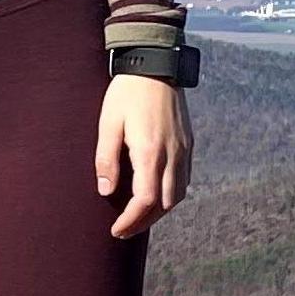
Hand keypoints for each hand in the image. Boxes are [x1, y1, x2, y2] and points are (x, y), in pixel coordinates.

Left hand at [95, 74, 191, 240]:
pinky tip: (155, 193)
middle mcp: (173, 154)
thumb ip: (106, 159)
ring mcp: (184, 149)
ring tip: (138, 215)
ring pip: (179, 194)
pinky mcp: (188, 142)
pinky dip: (171, 194)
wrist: (155, 65)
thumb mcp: (107, 124)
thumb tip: (106, 191)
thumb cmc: (126, 93)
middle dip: (146, 221)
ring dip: (160, 210)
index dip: (132, 221)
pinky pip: (184, 179)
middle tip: (124, 229)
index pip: (146, 200)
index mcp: (151, 151)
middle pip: (166, 204)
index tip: (116, 230)